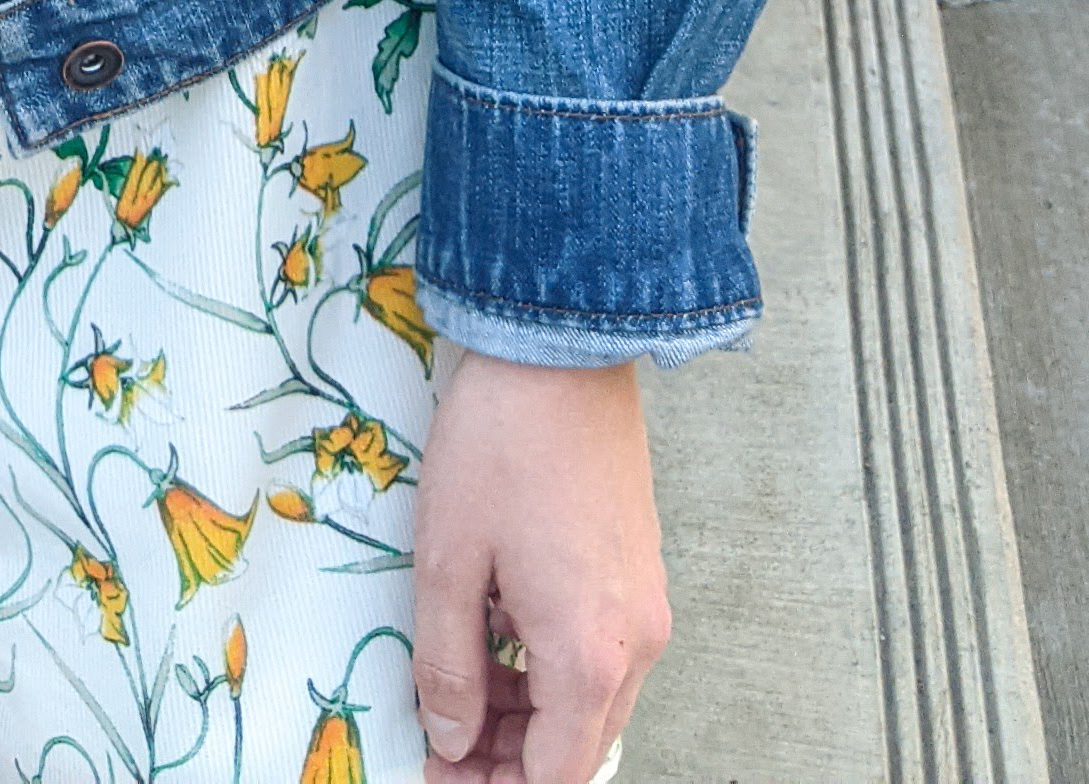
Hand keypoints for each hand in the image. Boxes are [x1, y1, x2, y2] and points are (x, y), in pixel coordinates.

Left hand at [410, 351, 667, 782]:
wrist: (564, 348)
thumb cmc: (501, 443)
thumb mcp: (449, 560)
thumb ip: (447, 666)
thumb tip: (451, 739)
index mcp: (589, 653)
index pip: (553, 777)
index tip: (442, 775)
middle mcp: (635, 641)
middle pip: (578, 748)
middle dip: (510, 760)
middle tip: (443, 743)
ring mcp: (646, 604)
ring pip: (591, 702)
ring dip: (530, 717)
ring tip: (459, 690)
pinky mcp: (641, 571)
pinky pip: (603, 653)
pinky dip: (553, 669)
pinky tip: (498, 636)